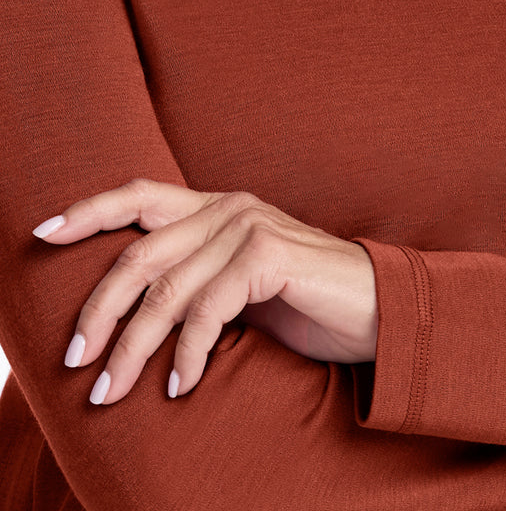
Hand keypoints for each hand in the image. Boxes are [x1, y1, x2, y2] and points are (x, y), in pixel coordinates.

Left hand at [31, 179, 377, 404]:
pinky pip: (207, 309)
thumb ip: (195, 284)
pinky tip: (180, 384)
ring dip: (133, 348)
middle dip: (99, 311)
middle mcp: (228, 207)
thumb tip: (132, 319)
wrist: (380, 310)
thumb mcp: (239, 288)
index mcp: (217, 207)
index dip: (89, 211)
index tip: (43, 233)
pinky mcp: (269, 255)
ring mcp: (249, 226)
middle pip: (139, 254)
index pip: (139, 195)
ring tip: (111, 392)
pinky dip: (187, 352)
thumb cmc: (307, 303)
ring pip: (166, 289)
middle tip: (76, 359)